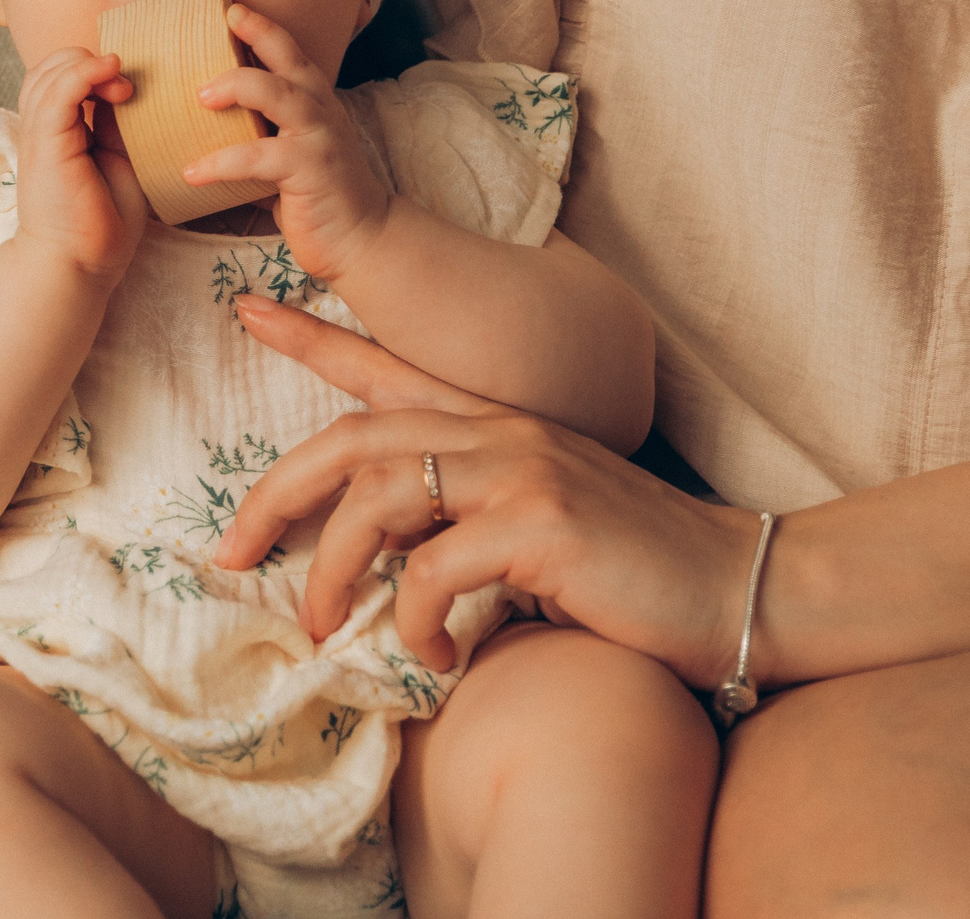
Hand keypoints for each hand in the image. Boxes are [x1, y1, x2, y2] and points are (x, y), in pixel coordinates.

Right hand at [11, 46, 148, 287]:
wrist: (80, 265)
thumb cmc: (101, 224)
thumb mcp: (119, 161)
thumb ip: (116, 125)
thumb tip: (124, 88)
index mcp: (58, 133)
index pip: (60, 79)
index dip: (91, 68)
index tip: (127, 87)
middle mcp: (43, 130)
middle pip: (48, 67)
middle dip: (86, 60)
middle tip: (123, 86)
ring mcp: (40, 135)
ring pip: (47, 72)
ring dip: (86, 64)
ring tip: (119, 85)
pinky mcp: (45, 144)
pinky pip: (56, 92)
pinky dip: (82, 73)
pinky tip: (109, 72)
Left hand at [182, 2, 393, 284]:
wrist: (362, 240)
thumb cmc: (316, 196)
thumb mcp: (288, 153)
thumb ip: (260, 132)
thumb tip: (204, 122)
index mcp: (314, 101)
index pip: (289, 51)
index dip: (262, 26)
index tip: (229, 6)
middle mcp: (320, 109)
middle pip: (288, 57)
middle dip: (257, 32)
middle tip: (223, 20)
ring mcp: (319, 137)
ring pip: (278, 94)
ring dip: (236, 87)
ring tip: (199, 97)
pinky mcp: (310, 170)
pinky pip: (258, 157)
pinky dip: (221, 163)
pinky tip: (191, 173)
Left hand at [213, 296, 759, 684]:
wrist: (739, 586)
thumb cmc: (633, 570)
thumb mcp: (537, 523)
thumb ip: (464, 516)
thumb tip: (386, 553)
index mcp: (495, 422)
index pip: (386, 365)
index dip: (313, 336)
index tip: (248, 311)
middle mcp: (499, 430)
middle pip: (352, 438)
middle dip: (276, 493)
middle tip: (229, 548)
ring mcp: (520, 470)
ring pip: (379, 500)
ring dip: (334, 574)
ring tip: (323, 627)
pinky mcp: (539, 525)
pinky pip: (432, 574)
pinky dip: (416, 626)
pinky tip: (438, 659)